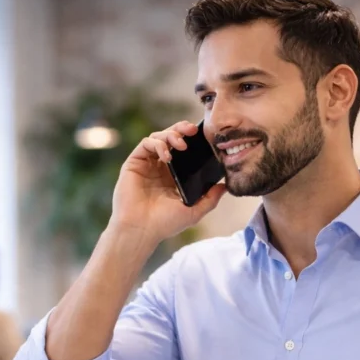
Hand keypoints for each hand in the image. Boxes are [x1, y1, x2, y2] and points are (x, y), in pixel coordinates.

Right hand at [110, 120, 226, 245]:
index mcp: (173, 175)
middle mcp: (160, 167)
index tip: (205, 137)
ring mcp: (147, 164)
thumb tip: (225, 187)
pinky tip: (167, 156)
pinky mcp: (134, 163)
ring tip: (181, 144)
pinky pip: (146, 144)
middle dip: (183, 129)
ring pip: (158, 137)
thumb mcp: (193, 211)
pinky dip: (158, 144)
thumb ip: (210, 199)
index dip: (193, 140)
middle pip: (171, 137)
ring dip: (171, 135)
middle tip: (194, 130)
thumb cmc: (164, 224)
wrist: (141, 230)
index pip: (184, 149)